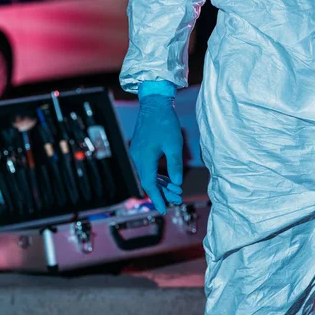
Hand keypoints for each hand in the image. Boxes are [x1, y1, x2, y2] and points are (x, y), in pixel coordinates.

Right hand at [130, 89, 183, 213]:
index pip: (150, 184)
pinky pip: (147, 167)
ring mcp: (137, 153)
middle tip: (177, 200)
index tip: (163, 210)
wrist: (153, 103)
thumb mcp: (174, 145)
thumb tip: (176, 184)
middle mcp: (138, 158)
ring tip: (175, 192)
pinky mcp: (140, 148)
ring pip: (148, 174)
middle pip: (149, 181)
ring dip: (161, 184)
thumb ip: (175, 166)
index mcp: (144, 158)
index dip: (158, 198)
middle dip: (162, 193)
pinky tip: (167, 179)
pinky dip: (157, 175)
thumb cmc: (165, 123)